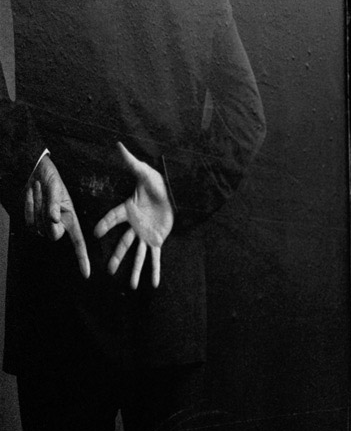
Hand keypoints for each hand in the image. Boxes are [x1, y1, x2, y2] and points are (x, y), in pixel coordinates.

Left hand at [24, 154, 90, 277]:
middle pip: (52, 235)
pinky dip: (28, 208)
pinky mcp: (33, 219)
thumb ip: (54, 205)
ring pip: (38, 229)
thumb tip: (53, 219)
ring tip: (38, 192)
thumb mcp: (56, 189)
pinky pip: (28, 222)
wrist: (34, 172)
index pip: (79, 241)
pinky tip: (32, 195)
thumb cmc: (51, 178)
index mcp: (71, 218)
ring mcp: (44, 222)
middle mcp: (59, 223)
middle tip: (46, 200)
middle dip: (47, 220)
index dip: (82, 258)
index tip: (86, 273)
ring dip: (35, 209)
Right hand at [93, 142, 172, 288]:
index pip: (114, 218)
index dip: (106, 224)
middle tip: (108, 271)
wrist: (174, 194)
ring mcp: (145, 234)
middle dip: (117, 257)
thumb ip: (132, 162)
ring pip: (138, 254)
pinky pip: (155, 257)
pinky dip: (155, 270)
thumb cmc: (158, 183)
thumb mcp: (145, 173)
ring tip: (132, 285)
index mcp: (128, 210)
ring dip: (135, 270)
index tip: (96, 233)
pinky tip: (153, 283)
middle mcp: (134, 225)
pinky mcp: (157, 240)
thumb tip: (119, 144)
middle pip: (124, 243)